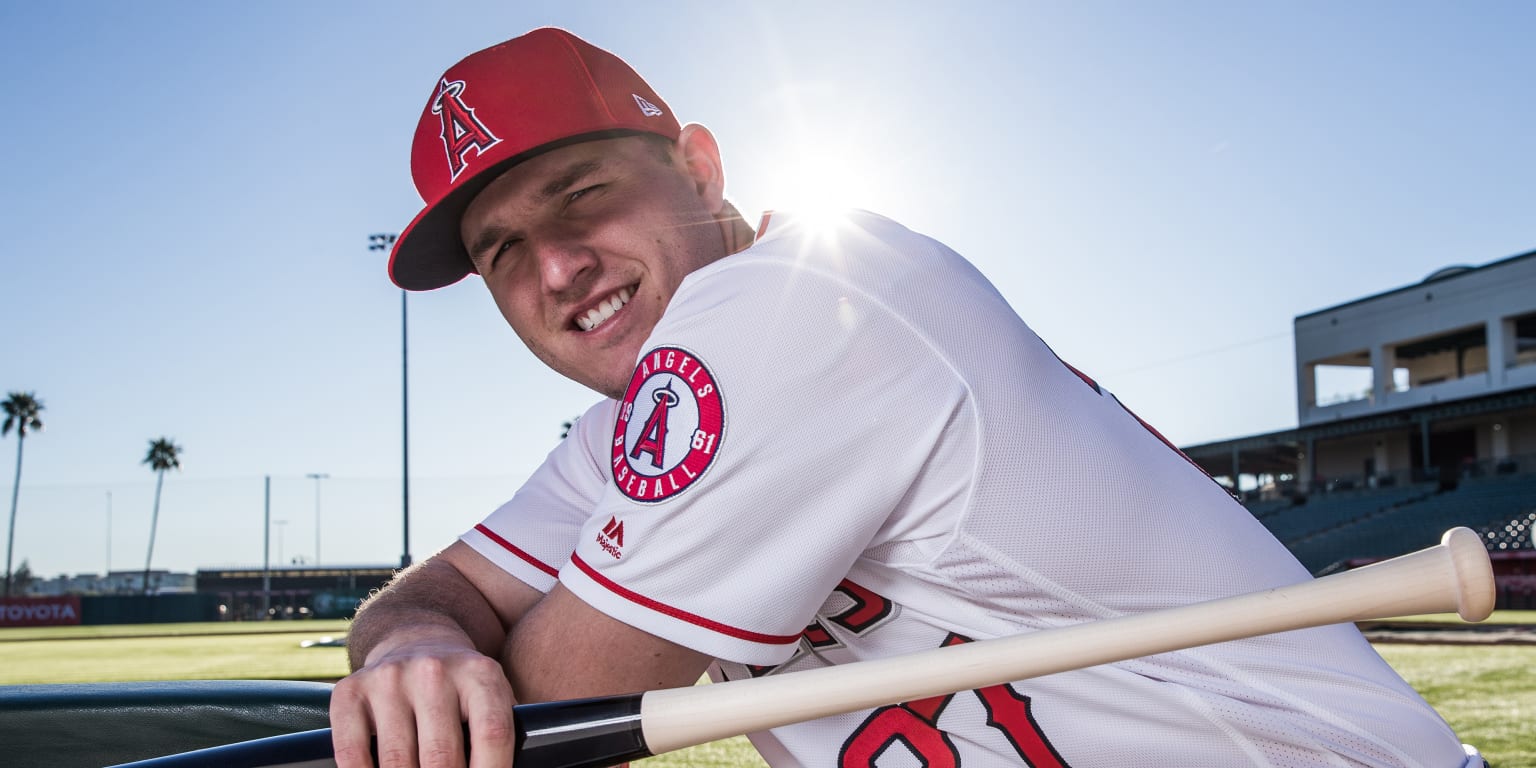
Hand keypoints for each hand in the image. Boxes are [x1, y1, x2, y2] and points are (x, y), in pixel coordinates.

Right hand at [331, 630, 515, 767]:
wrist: (415, 640)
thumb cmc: (460, 688)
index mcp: (479, 674)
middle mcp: (434, 671)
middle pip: (443, 758)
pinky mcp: (350, 691)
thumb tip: (516, 767)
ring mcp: (389, 679)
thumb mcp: (490, 698)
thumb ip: (496, 736)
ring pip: (398, 763)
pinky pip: (353, 754)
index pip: (492, 736)